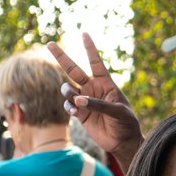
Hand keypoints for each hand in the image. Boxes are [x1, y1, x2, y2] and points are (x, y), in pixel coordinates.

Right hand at [47, 33, 143, 168]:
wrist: (122, 142)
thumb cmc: (126, 123)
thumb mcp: (117, 111)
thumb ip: (98, 104)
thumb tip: (78, 99)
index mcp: (106, 83)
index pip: (96, 62)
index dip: (89, 49)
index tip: (84, 34)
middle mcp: (93, 89)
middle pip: (73, 69)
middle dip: (62, 57)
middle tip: (50, 43)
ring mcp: (84, 100)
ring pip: (67, 89)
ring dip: (68, 92)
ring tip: (76, 100)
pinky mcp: (79, 112)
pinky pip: (68, 105)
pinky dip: (69, 106)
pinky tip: (76, 111)